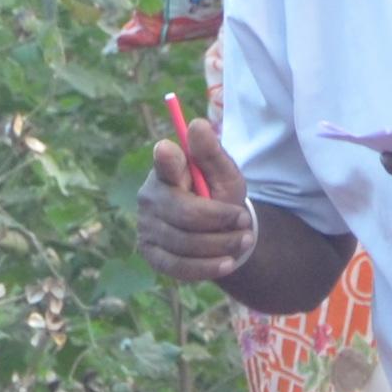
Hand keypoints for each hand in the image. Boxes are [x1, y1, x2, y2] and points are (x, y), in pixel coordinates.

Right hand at [138, 121, 258, 290]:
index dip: (166, 159)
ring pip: (185, 242)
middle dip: (219, 220)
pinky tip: (228, 263)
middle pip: (183, 213)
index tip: (169, 149)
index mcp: (166, 169)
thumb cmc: (219, 196)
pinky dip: (207, 267)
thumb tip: (197, 124)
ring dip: (221, 244)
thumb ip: (212, 153)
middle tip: (245, 222)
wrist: (218, 232)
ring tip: (244, 240)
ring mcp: (146, 227)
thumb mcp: (225, 174)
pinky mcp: (151, 254)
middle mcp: (149, 196)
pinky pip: (178, 265)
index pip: (163, 161)